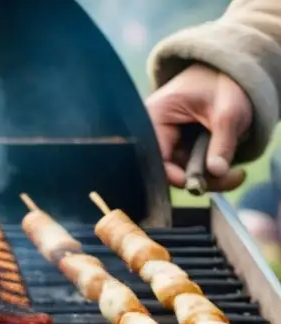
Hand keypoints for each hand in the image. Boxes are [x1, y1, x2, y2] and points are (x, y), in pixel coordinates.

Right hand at [145, 63, 252, 190]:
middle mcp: (155, 131)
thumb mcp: (229, 112)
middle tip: (233, 178)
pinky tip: (228, 169)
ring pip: (182, 171)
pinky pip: (190, 166)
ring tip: (237, 174)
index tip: (200, 183)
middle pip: (169, 168)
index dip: (175, 175)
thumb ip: (222, 143)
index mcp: (155, 117)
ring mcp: (168, 140)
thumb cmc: (226, 82)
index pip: (156, 157)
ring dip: (209, 177)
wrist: (232, 71)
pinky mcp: (181, 146)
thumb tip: (216, 173)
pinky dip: (210, 171)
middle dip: (200, 179)